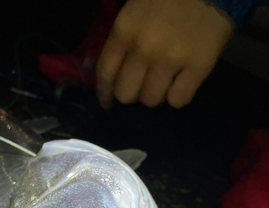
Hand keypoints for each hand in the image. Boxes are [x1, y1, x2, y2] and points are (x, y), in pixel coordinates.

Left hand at [96, 0, 234, 108]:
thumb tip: (116, 74)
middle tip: (142, 87)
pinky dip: (178, 96)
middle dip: (132, 94)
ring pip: (151, 100)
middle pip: (126, 94)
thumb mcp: (136, 10)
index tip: (108, 102)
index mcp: (125, 29)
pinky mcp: (198, 67)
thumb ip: (124, 39)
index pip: (105, 73)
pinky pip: (178, 100)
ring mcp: (171, 59)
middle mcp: (144, 48)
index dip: (105, 93)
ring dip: (156, 95)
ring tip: (165, 82)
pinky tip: (182, 84)